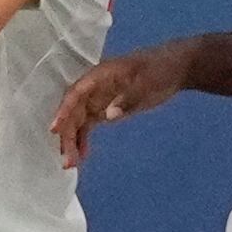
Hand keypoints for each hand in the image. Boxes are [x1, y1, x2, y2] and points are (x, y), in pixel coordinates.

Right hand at [51, 43, 190, 166]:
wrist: (176, 67)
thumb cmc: (161, 69)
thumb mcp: (148, 82)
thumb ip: (128, 98)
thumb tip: (108, 116)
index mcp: (100, 75)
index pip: (76, 93)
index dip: (64, 110)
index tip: (55, 129)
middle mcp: (93, 88)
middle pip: (73, 111)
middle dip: (67, 135)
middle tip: (68, 160)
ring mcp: (97, 99)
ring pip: (77, 121)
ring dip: (72, 141)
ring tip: (71, 164)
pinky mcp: (104, 109)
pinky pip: (87, 126)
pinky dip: (83, 140)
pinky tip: (83, 156)